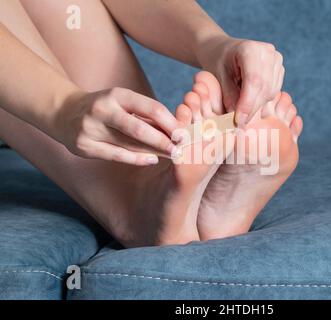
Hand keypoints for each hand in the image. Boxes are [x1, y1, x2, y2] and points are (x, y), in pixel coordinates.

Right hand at [54, 87, 180, 165]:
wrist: (64, 112)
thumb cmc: (106, 108)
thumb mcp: (123, 102)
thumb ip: (146, 115)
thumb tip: (178, 129)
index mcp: (116, 95)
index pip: (151, 108)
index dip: (171, 123)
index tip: (185, 133)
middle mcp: (102, 110)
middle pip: (140, 129)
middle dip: (164, 141)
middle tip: (181, 149)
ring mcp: (91, 128)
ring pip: (129, 144)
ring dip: (154, 151)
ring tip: (171, 155)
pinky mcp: (84, 146)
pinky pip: (116, 155)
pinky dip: (137, 158)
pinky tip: (151, 159)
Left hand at [198, 36, 284, 126]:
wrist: (224, 51)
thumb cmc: (218, 62)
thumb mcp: (217, 77)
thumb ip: (228, 95)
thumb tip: (236, 117)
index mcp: (250, 49)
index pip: (254, 81)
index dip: (247, 103)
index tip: (238, 120)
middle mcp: (268, 52)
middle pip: (265, 88)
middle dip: (252, 109)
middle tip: (238, 123)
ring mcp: (276, 60)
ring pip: (270, 92)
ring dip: (256, 107)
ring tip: (241, 112)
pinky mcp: (279, 69)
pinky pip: (273, 92)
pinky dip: (261, 101)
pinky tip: (248, 101)